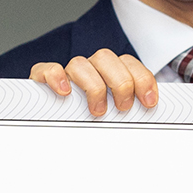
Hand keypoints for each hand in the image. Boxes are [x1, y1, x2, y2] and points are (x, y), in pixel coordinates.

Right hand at [29, 51, 159, 115]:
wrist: (54, 134)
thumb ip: (131, 111)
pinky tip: (65, 92)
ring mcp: (66, 74)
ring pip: (80, 63)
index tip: (149, 102)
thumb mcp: (116, 116)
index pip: (128, 63)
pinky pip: (46, 69)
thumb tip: (150, 116)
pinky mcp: (42, 81)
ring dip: (94, 86)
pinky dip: (56, 77)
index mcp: (109, 72)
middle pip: (106, 57)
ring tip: (98, 110)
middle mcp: (89, 69)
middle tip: (123, 107)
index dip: (142, 79)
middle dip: (120, 82)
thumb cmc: (92, 122)